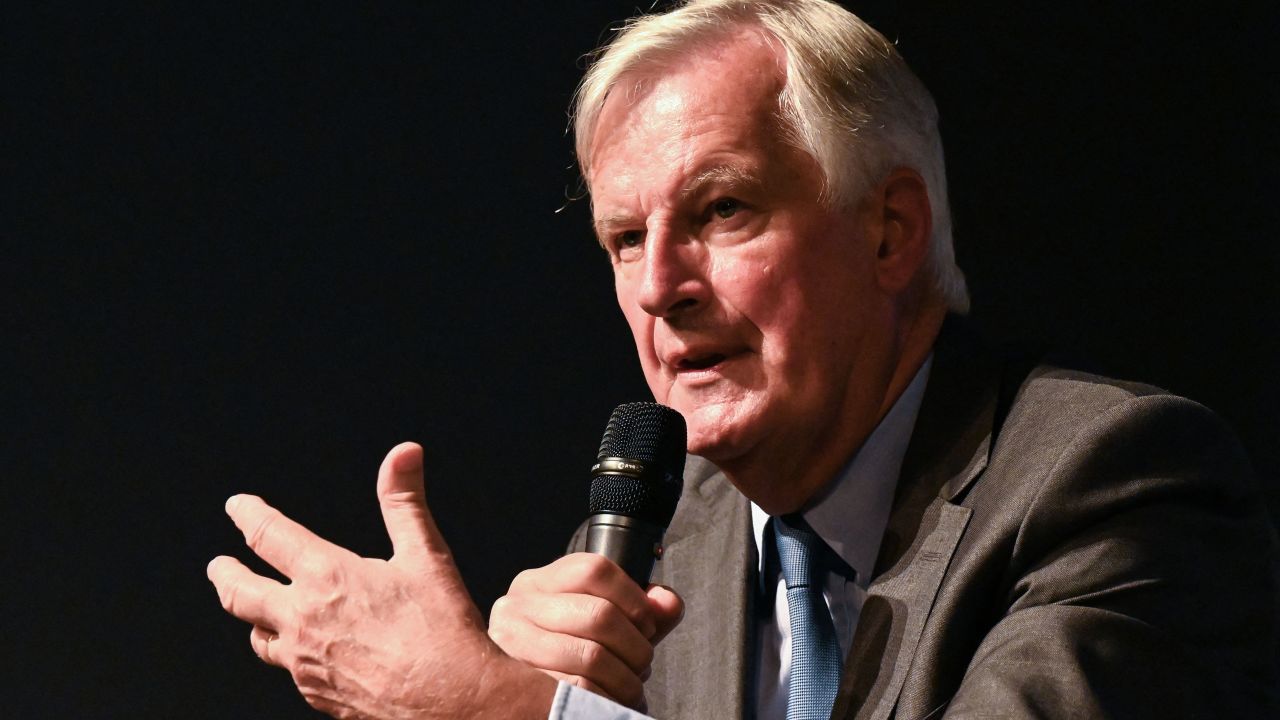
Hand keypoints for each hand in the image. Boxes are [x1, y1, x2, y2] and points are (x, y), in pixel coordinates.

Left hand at [207, 442, 555, 718]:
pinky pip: (288, 669)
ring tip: (253, 611)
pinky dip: (287, 652)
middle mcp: (302, 619)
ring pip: (258, 636)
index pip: (269, 536)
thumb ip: (405, 501)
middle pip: (240, 592)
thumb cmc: (442, 628)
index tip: (237, 506)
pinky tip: (303, 652)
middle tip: (216, 565)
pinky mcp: (314, 693)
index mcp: (326, 576)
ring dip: (251, 617)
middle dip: (224, 574)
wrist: (450, 701)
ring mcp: (303, 662)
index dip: (249, 516)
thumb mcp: (427, 554)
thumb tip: (404, 452)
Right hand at [488, 552, 683, 710]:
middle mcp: (516, 607)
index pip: (595, 569)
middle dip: (635, 646)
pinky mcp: (519, 686)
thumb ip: (641, 610)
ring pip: (591, 656)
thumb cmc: (568, 654)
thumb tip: (667, 603)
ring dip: (626, 678)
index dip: (634, 598)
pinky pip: (579, 690)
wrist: (520, 700)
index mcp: (538, 583)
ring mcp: (512, 645)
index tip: (646, 624)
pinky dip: (607, 699)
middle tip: (642, 663)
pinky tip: (611, 701)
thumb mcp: (603, 623)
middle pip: (599, 614)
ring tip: (630, 686)